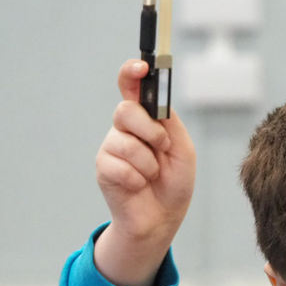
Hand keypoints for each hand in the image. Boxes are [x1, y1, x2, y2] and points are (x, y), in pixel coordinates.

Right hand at [94, 59, 196, 285]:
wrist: (162, 218)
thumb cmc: (174, 182)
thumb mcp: (182, 149)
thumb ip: (169, 124)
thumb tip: (154, 104)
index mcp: (146, 118)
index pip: (131, 86)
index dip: (132, 73)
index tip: (141, 67)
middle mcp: (125, 128)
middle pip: (125, 110)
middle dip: (149, 131)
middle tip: (162, 149)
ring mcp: (111, 147)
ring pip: (125, 142)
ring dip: (148, 163)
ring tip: (152, 176)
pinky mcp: (103, 168)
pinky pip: (119, 166)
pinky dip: (137, 179)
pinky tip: (139, 186)